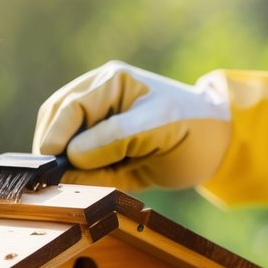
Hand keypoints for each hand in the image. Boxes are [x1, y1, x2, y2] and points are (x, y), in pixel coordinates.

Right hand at [33, 61, 267, 205]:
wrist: (215, 146)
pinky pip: (76, 165)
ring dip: (66, 165)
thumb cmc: (193, 128)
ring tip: (78, 182)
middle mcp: (97, 99)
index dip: (56, 137)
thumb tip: (71, 156)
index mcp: (110, 83)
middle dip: (53, 150)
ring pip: (60, 144)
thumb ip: (114, 138)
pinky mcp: (100, 149)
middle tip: (57, 178)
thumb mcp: (157, 129)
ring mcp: (96, 124)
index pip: (69, 107)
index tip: (52, 165)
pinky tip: (91, 184)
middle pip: (55, 121)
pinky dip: (78, 177)